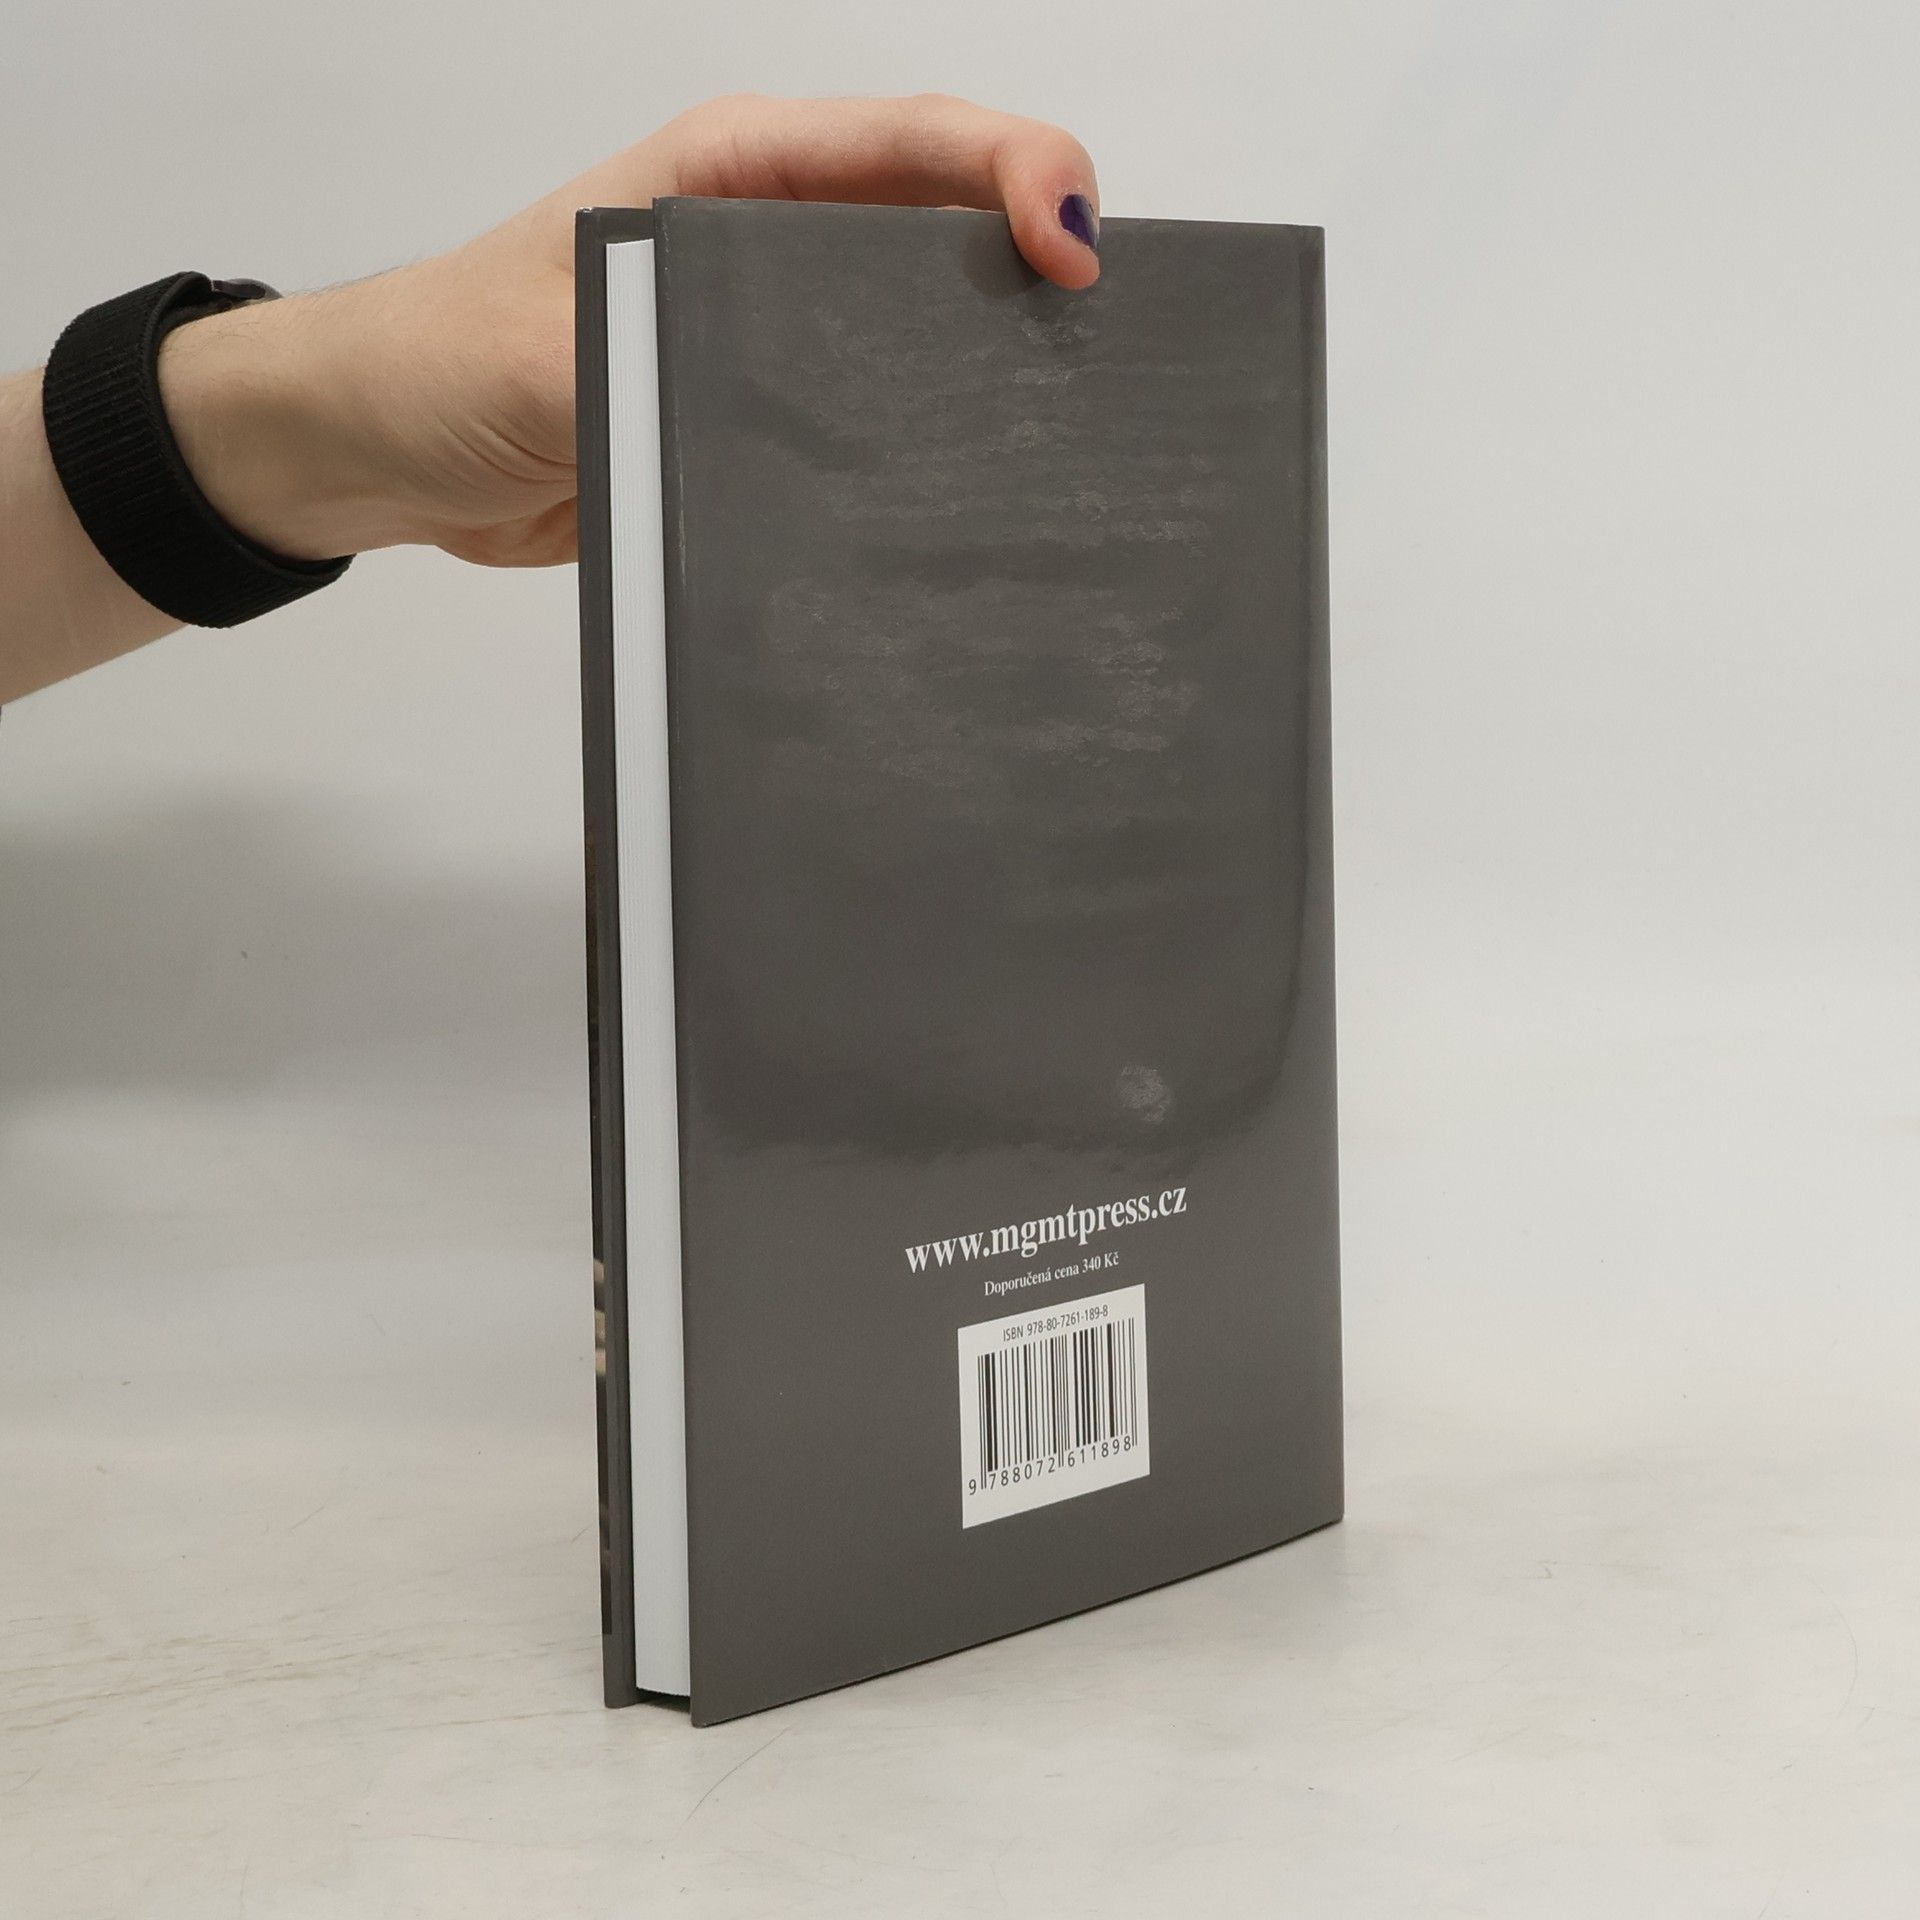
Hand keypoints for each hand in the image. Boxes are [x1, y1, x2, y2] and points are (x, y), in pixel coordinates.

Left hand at [162, 95, 1102, 570]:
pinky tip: (974, 505)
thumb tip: (809, 426)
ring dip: (995, 377)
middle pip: (948, 233)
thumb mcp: (547, 353)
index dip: (1015, 175)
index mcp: (733, 176)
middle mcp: (773, 247)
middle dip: (1038, 276)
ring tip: (1072, 439)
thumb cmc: (442, 360)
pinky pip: (876, 432)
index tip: (1074, 254)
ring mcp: (778, 343)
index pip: (911, 144)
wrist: (384, 454)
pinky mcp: (766, 428)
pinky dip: (933, 457)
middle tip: (1112, 360)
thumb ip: (671, 369)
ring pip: (926, 339)